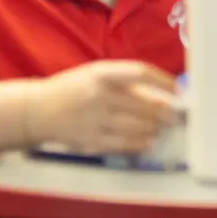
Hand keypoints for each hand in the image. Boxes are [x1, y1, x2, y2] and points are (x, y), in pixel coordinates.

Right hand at [27, 61, 177, 154]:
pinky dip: (140, 144)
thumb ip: (124, 82)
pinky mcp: (90, 141)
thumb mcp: (94, 75)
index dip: (164, 81)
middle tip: (176, 116)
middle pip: (144, 104)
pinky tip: (148, 141)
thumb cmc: (73, 89)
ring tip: (162, 127)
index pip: (140, 73)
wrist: (37, 111)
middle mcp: (98, 95)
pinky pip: (123, 144)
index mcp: (100, 73)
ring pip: (137, 126)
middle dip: (165, 112)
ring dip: (155, 128)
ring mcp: (94, 120)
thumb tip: (163, 94)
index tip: (179, 90)